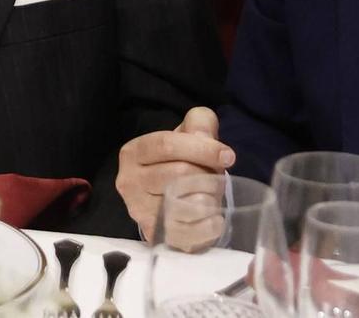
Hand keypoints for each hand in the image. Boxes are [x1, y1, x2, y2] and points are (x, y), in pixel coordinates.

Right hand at [116, 106, 234, 240]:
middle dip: (208, 175)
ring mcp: (140, 211)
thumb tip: (205, 138)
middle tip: (216, 179)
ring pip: (185, 202)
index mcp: (133, 152)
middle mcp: (129, 182)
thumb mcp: (187, 134)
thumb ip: (199, 123)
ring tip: (212, 196)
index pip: (166, 145)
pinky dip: (209, 224)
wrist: (170, 202)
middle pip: (179, 173)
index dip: (201, 148)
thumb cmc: (180, 163)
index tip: (228, 155)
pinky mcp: (156, 236)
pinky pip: (190, 232)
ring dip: (209, 198)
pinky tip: (214, 217)